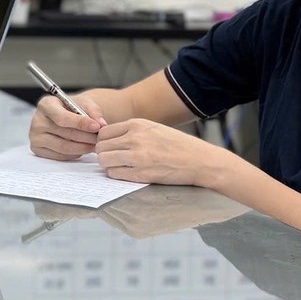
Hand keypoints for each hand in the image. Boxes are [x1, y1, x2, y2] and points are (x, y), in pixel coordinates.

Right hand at [28, 93, 104, 160]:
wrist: (64, 116)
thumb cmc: (73, 108)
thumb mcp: (84, 103)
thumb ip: (94, 111)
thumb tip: (101, 124)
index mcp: (46, 105)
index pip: (62, 118)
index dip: (81, 123)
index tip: (97, 127)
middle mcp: (37, 121)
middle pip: (65, 134)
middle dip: (86, 137)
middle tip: (100, 139)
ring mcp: (35, 137)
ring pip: (64, 147)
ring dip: (83, 147)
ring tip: (95, 145)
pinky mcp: (38, 150)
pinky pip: (60, 156)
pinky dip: (75, 154)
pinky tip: (83, 148)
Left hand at [94, 118, 230, 186]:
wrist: (199, 161)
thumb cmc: (178, 145)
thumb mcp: (154, 129)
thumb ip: (133, 132)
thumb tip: (110, 139)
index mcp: (137, 124)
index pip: (104, 132)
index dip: (103, 141)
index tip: (109, 148)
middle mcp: (134, 138)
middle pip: (101, 147)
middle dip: (104, 154)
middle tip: (111, 159)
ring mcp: (137, 156)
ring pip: (104, 160)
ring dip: (108, 165)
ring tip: (118, 167)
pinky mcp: (141, 173)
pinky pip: (115, 174)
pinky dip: (116, 175)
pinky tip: (126, 173)